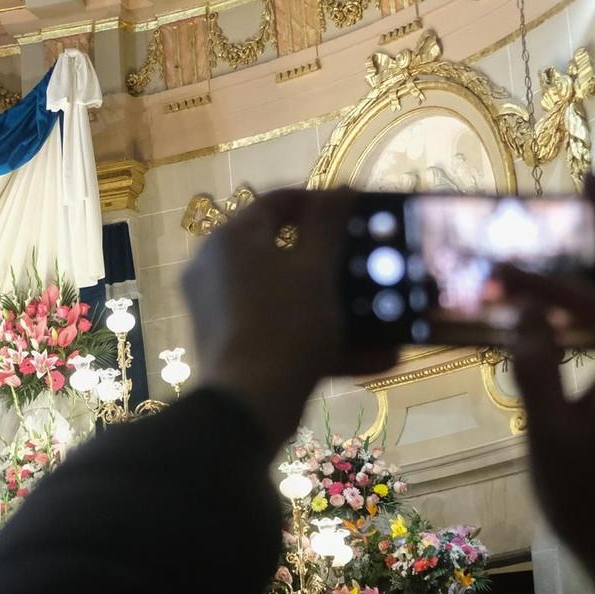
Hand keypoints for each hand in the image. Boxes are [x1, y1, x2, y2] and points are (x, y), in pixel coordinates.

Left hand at [182, 189, 393, 442]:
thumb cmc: (286, 326)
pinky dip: (317, 337)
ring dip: (333, 306)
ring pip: (284, 296)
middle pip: (281, 250)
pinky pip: (278, 328)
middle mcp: (214, 266)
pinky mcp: (228, 344)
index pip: (278, 201)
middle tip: (368, 265)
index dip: (322, 201)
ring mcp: (217, 308)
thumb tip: (342, 187)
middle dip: (332, 262)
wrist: (249, 406)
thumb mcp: (316, 270)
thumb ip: (329, 224)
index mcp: (231, 238)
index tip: (359, 213)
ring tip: (380, 317)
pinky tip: (370, 356)